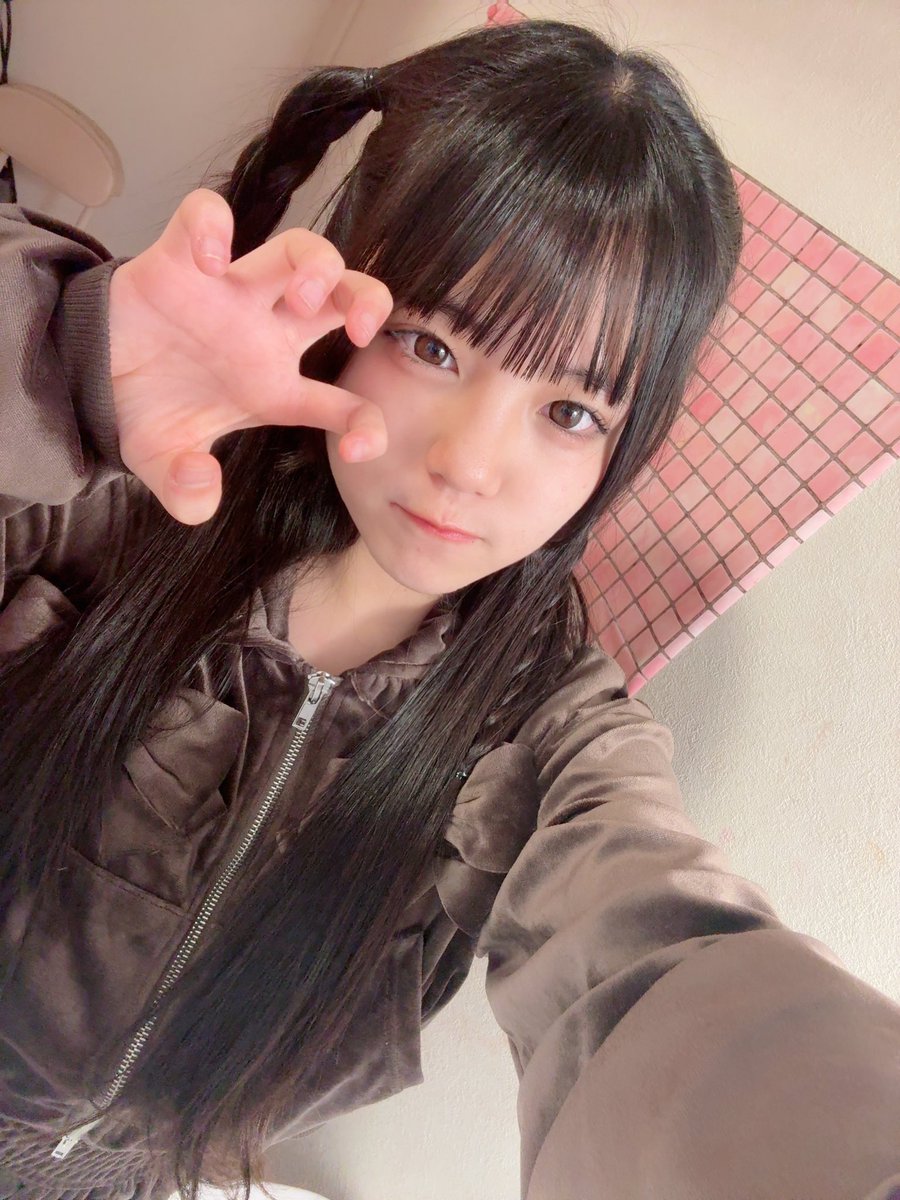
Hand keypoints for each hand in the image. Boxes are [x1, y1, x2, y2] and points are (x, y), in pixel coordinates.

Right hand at [107, 187, 392, 523]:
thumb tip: (201, 491)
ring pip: (299, 249)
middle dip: (369, 301)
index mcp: (275, 388)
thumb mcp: (165, 466)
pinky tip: (208, 259)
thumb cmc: (144, 411)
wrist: (87, 377)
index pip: (347, 402)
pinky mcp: (179, 259)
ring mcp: (229, 292)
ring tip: (298, 297)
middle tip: (357, 331)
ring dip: (316, 264)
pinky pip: (205, 215)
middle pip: (346, 296)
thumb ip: (185, 490)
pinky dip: (212, 225)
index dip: (368, 423)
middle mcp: (265, 332)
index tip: (361, 447)